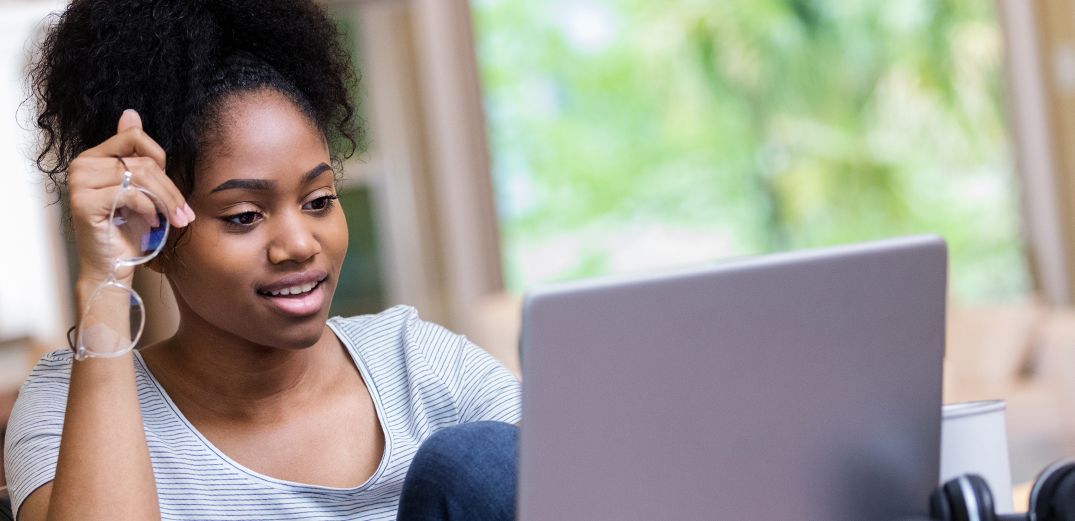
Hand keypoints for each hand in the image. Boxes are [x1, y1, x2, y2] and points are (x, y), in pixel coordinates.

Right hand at [67, 109, 193, 288]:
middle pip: (141, 161)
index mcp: (93, 157)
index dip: (159, 158)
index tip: (170, 187)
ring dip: (165, 201)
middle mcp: (81, 165)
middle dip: (170, 189)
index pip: (134, 137)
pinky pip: (130, 193)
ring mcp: (79, 183)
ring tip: (175, 219)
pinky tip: (153, 222)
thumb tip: (130, 113)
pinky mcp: (84, 202)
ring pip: (140, 176)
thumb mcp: (140, 188)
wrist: (113, 265)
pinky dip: (149, 208)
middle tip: (184, 214)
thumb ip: (136, 155)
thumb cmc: (128, 229)